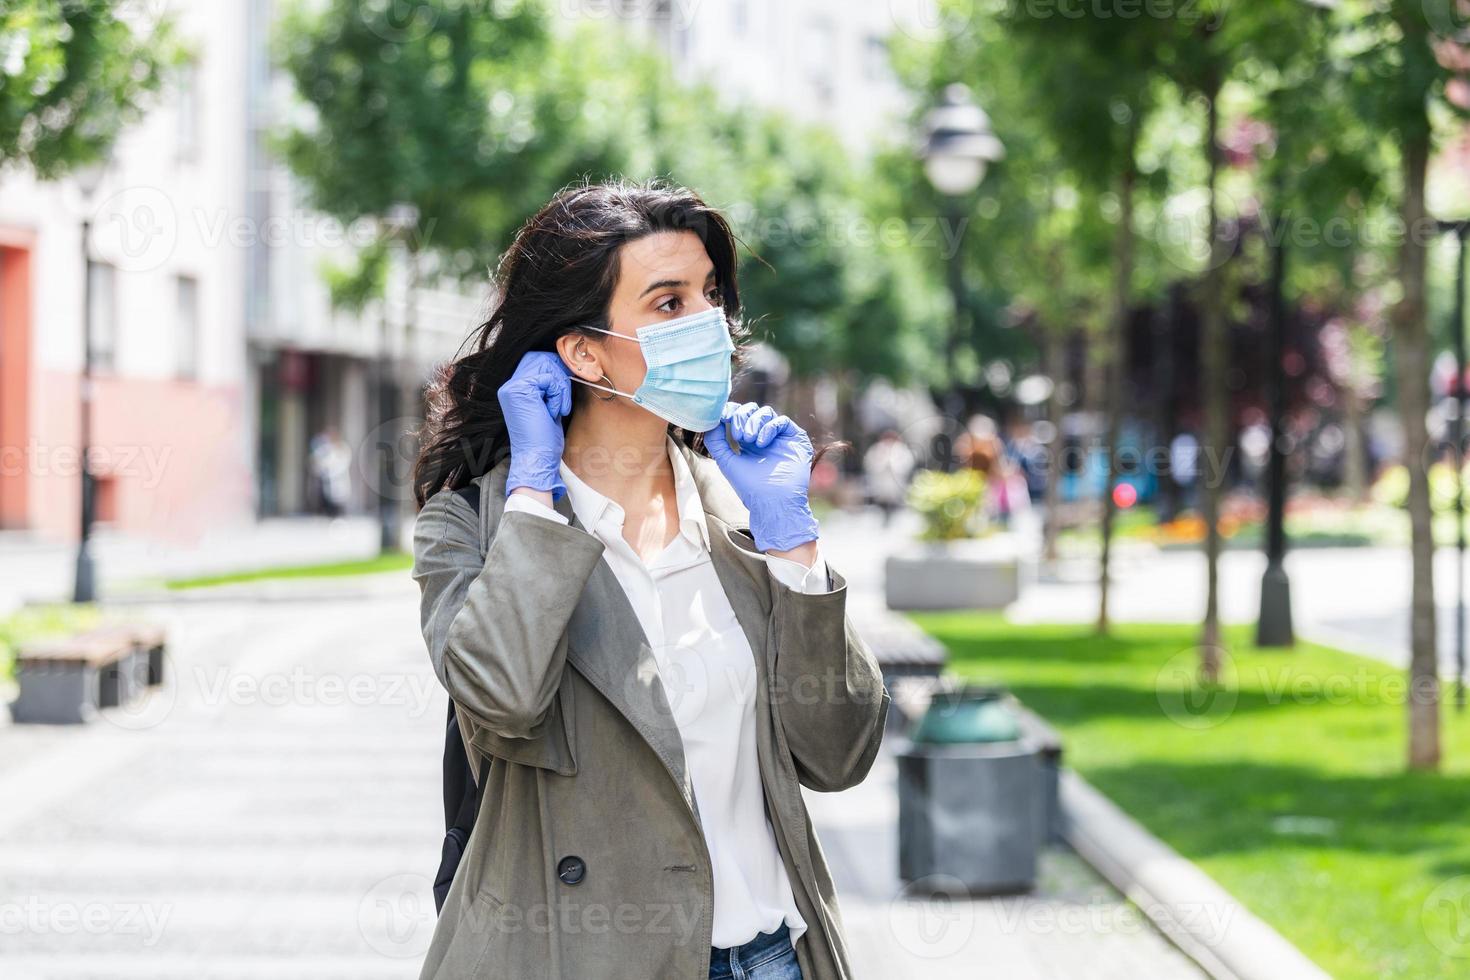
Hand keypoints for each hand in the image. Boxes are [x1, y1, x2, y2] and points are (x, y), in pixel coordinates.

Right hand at [498, 350, 571, 500]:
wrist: (538, 459)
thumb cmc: (545, 438)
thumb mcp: (548, 405)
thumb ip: (550, 385)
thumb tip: (564, 364)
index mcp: (514, 389)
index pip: (536, 360)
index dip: (555, 367)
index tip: (566, 385)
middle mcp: (509, 385)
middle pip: (541, 357)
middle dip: (560, 374)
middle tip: (563, 397)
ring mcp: (513, 387)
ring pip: (547, 365)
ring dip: (560, 386)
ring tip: (558, 408)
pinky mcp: (520, 391)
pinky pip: (549, 378)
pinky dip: (558, 394)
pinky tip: (554, 412)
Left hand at [703, 401, 818, 552]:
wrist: (773, 502)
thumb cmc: (749, 487)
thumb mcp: (726, 461)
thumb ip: (715, 440)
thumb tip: (711, 419)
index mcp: (748, 441)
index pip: (739, 415)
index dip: (730, 411)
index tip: (723, 416)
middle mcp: (764, 437)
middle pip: (751, 409)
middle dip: (741, 417)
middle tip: (738, 435)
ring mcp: (780, 437)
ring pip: (766, 412)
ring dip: (754, 422)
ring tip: (749, 440)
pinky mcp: (795, 439)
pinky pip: (782, 421)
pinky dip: (769, 428)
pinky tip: (761, 443)